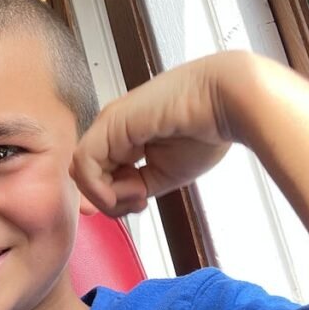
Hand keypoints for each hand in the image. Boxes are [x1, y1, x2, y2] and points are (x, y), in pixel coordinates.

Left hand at [71, 52, 254, 216]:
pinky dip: (99, 187)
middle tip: (139, 204)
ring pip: (82, 172)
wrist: (225, 103)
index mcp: (126, 138)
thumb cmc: (206, 131)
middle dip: (109, 200)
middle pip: (89, 175)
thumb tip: (116, 202)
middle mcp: (113, 130)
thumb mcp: (165, 173)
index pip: (100, 174)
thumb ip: (137, 187)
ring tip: (140, 194)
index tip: (138, 206)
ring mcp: (109, 125)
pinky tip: (129, 192)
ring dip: (107, 196)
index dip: (112, 198)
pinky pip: (85, 163)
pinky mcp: (109, 124)